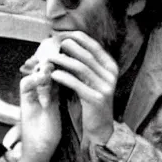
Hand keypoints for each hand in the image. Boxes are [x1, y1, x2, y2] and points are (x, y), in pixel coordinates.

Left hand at [48, 31, 117, 145]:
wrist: (99, 127)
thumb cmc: (90, 101)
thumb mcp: (90, 79)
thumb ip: (84, 64)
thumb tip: (67, 43)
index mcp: (110, 67)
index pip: (95, 47)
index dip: (80, 38)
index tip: (64, 33)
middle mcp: (111, 75)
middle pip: (87, 55)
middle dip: (70, 47)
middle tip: (55, 43)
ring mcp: (105, 87)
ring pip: (81, 68)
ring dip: (63, 61)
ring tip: (50, 58)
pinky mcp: (97, 99)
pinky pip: (77, 84)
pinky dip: (64, 77)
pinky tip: (53, 74)